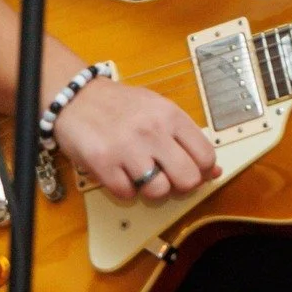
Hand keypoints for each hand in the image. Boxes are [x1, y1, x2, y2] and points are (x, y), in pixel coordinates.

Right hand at [50, 76, 220, 202]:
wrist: (77, 98)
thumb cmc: (122, 105)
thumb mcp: (160, 109)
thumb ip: (186, 138)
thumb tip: (213, 169)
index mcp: (172, 116)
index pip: (205, 155)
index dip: (203, 171)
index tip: (195, 172)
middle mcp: (153, 132)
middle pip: (187, 178)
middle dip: (182, 185)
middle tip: (170, 179)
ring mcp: (127, 149)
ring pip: (158, 190)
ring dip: (152, 190)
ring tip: (143, 176)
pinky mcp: (102, 163)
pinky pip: (126, 193)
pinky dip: (126, 190)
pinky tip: (123, 175)